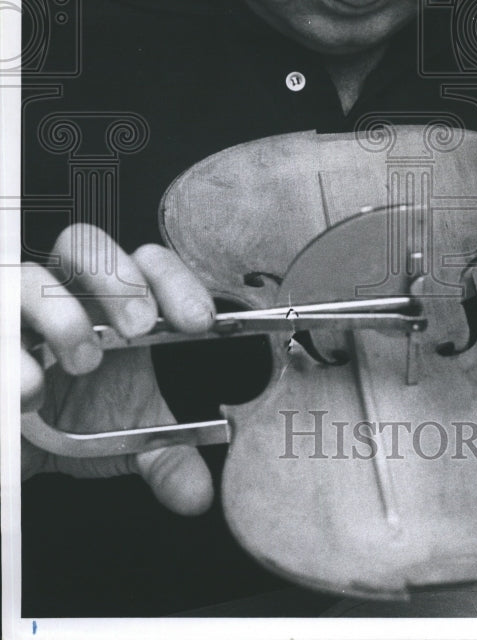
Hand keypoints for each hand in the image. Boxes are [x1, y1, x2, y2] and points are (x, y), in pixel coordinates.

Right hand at [21, 223, 215, 514]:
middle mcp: (60, 292)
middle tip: (140, 328)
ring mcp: (12, 314)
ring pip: (27, 278)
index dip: (174, 280)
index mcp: (110, 302)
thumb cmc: (68, 420)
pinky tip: (29, 390)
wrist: (17, 444)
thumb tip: (198, 494)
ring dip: (58, 314)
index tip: (198, 321)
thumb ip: (164, 456)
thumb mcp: (119, 438)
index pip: (146, 261)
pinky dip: (9, 359)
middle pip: (84, 242)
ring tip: (83, 362)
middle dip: (117, 279)